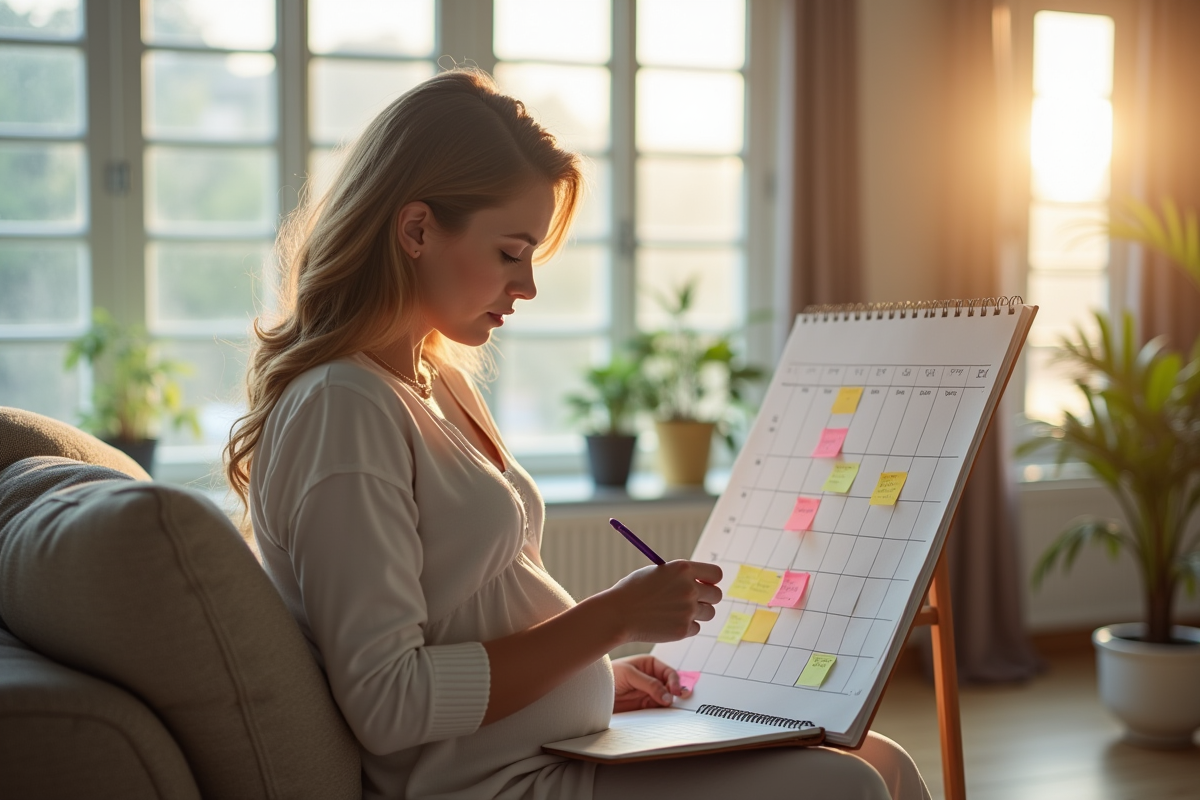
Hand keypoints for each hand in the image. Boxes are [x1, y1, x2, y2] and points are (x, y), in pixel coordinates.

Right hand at [595, 560, 721, 643]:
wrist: (617, 614)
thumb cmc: (633, 591)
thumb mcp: (658, 573)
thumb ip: (681, 576)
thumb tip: (702, 582)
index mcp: (683, 569)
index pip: (716, 574)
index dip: (711, 580)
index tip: (704, 584)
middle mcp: (689, 588)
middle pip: (717, 595)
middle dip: (707, 598)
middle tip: (693, 601)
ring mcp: (688, 610)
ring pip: (709, 613)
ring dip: (697, 613)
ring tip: (675, 612)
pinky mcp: (683, 629)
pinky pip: (696, 628)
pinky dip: (685, 627)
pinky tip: (667, 623)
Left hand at [612, 654, 689, 712]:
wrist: (595, 692)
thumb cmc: (609, 675)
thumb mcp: (629, 674)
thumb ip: (649, 684)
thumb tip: (668, 695)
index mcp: (649, 665)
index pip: (668, 672)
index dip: (674, 681)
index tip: (675, 692)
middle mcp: (651, 678)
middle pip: (670, 686)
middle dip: (674, 693)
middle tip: (673, 700)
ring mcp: (648, 692)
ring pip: (665, 698)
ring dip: (668, 703)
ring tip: (667, 707)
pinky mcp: (644, 705)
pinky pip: (657, 708)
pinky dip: (661, 711)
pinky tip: (660, 712)